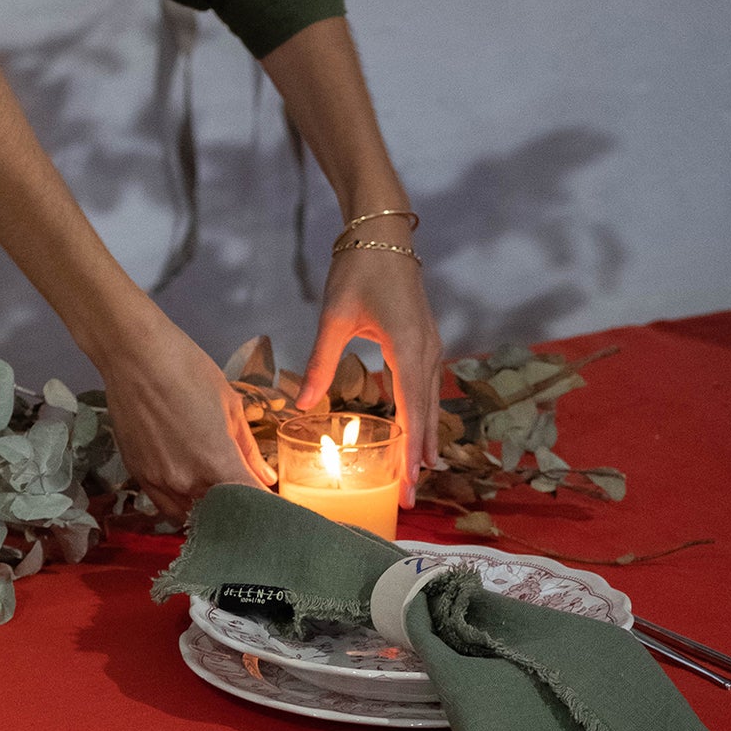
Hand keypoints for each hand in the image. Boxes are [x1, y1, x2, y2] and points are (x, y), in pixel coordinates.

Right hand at [93, 300, 274, 523]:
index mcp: (216, 463)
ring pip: (189, 517)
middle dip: (239, 513)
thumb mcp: (230, 406)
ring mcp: (157, 481)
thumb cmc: (188, 371)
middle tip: (251, 503)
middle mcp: (186, 482)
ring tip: (221, 499)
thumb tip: (266, 478)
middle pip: (219, 516)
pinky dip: (182, 504)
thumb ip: (248, 449)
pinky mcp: (137, 475)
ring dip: (208, 513)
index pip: (250, 503)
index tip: (276, 508)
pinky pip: (164, 504)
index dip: (267, 509)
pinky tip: (193, 490)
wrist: (134, 356)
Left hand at [296, 240, 442, 507]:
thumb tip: (301, 406)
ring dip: (424, 438)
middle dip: (419, 458)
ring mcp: (430, 345)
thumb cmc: (359, 269)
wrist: (384, 233)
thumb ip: (320, 364)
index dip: (409, 454)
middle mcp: (427, 351)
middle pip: (427, 415)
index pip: (412, 413)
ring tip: (417, 474)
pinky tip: (415, 430)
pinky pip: (426, 386)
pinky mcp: (424, 340)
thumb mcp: (334, 318)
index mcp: (408, 348)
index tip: (407, 486)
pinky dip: (422, 414)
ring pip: (430, 402)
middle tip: (408, 498)